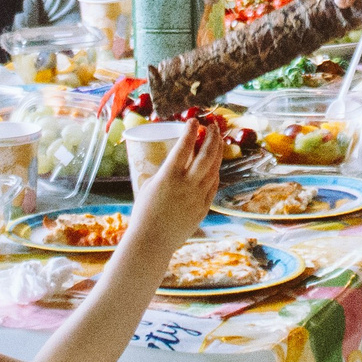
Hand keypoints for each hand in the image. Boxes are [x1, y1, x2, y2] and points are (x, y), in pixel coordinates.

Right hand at [128, 119, 220, 244]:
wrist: (151, 241)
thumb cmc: (144, 213)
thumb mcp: (149, 185)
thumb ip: (165, 172)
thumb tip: (176, 160)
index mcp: (169, 176)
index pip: (184, 146)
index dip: (190, 131)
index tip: (193, 120)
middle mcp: (186, 184)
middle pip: (206, 155)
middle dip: (212, 137)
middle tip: (212, 126)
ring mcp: (197, 196)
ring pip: (214, 168)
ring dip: (217, 152)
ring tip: (218, 140)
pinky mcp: (203, 207)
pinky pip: (214, 185)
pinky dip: (215, 171)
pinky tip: (215, 164)